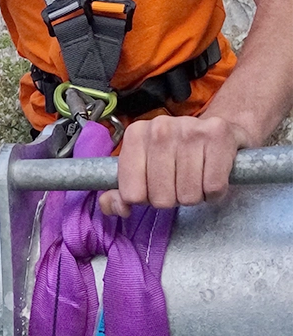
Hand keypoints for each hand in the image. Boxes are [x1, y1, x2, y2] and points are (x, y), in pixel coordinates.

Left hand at [99, 114, 249, 216]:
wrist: (218, 129)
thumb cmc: (177, 153)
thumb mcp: (144, 166)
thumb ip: (123, 191)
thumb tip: (116, 208)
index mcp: (135, 135)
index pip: (132, 194)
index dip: (146, 199)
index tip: (155, 188)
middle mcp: (160, 128)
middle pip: (161, 198)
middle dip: (172, 198)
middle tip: (179, 183)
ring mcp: (189, 129)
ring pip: (188, 195)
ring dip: (194, 196)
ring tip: (195, 179)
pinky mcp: (219, 136)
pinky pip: (213, 187)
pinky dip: (214, 193)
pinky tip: (210, 178)